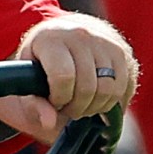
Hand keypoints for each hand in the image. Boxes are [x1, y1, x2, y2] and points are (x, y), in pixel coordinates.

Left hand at [0, 13, 137, 141]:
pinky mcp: (123, 52)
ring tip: (83, 107)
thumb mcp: (27, 75)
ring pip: (110, 89)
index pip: (63, 77)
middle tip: (69, 110)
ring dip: (97, 107)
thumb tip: (49, 123)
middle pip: (88, 87)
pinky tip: (99, 102)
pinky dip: (114, 102)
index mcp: (52, 39)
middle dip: (78, 108)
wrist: (67, 30)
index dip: (60, 98)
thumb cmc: (43, 57)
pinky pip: (125, 87)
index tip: (55, 102)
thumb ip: (33, 102)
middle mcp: (81, 36)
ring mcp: (106, 42)